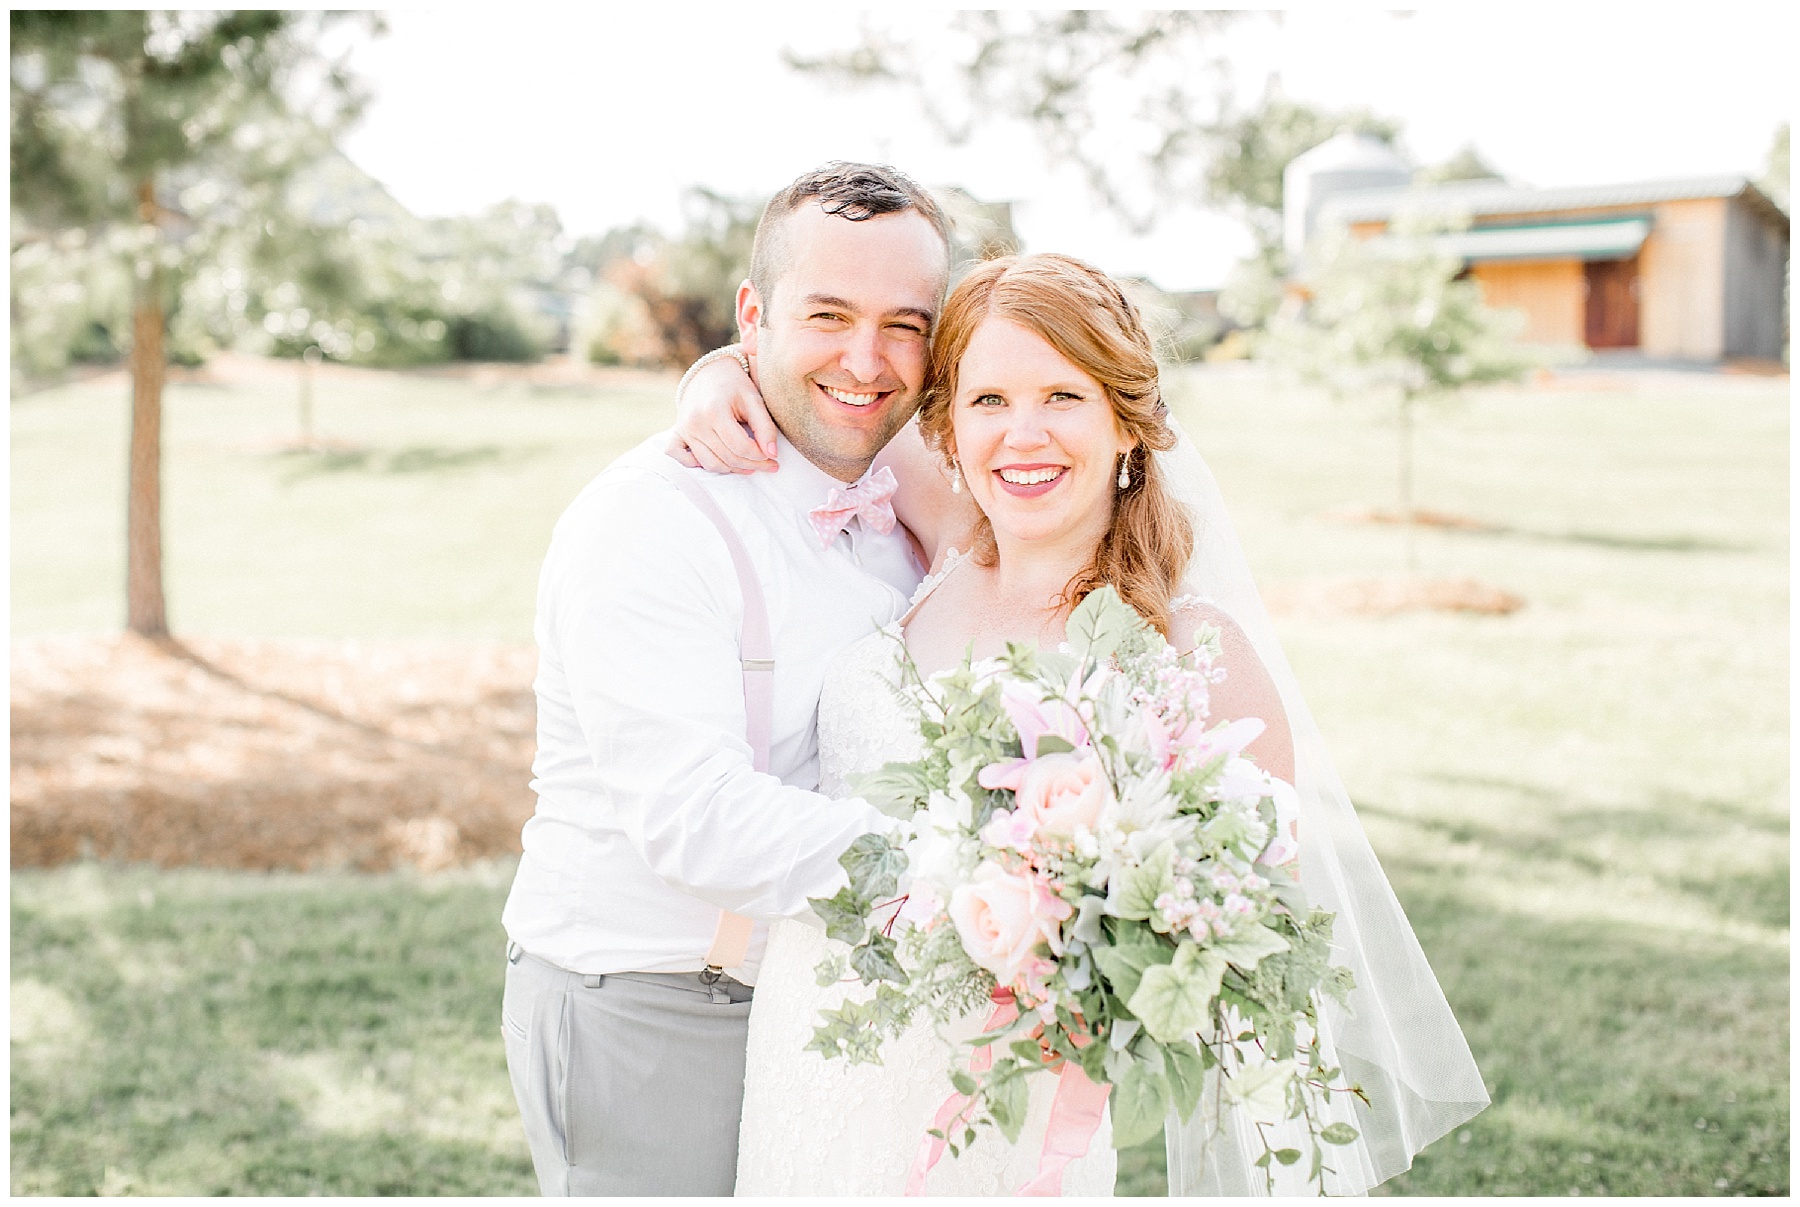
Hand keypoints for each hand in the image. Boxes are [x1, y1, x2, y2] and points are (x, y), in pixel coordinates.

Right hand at [668, 348, 779, 473]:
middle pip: (727, 457)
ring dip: (732, 469)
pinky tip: (718, 461)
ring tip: (749, 465)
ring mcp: (684, 430)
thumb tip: (772, 454)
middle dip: (752, 465)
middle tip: (768, 464)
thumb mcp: (754, 400)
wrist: (709, 373)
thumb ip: (765, 427)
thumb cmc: (735, 386)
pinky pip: (683, 460)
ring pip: (710, 464)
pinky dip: (699, 466)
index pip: (740, 447)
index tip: (773, 457)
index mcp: (715, 411)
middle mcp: (696, 422)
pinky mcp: (677, 434)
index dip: (760, 456)